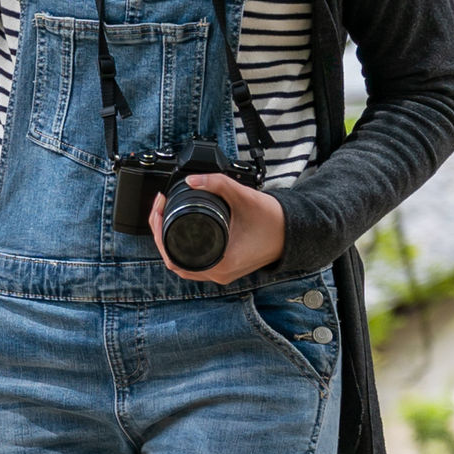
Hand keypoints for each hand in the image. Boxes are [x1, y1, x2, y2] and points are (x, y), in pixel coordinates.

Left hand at [151, 171, 284, 283]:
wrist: (295, 233)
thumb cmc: (274, 221)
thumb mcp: (244, 197)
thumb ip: (218, 184)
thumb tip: (192, 179)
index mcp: (220, 264)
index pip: (172, 255)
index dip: (158, 230)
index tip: (158, 207)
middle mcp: (218, 274)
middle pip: (172, 260)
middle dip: (160, 232)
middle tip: (159, 207)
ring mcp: (220, 273)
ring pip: (182, 264)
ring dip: (169, 241)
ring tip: (164, 214)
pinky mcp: (224, 267)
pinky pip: (194, 263)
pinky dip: (181, 248)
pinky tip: (178, 230)